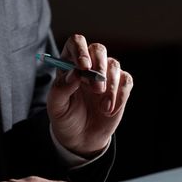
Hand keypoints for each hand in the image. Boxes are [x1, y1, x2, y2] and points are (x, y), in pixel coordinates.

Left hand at [47, 34, 133, 156]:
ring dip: (110, 86)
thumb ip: (61, 88)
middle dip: (99, 67)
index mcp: (69, 63)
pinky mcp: (120, 86)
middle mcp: (89, 65)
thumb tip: (75, 73)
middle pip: (98, 49)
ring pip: (113, 65)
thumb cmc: (65, 118)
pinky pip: (126, 81)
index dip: (80, 50)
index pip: (76, 43)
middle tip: (96, 89)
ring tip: (103, 108)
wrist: (82, 138)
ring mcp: (106, 74)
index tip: (83, 66)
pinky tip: (110, 111)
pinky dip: (120, 96)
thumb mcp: (56, 107)